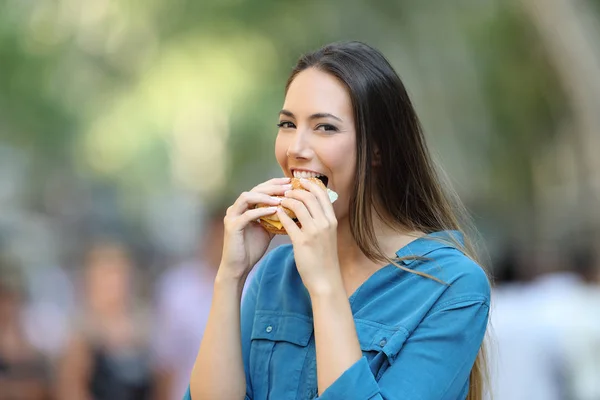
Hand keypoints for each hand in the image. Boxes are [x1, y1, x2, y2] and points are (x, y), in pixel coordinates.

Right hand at [219, 177, 291, 279]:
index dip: (275, 183)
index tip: (290, 182)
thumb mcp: (267, 229)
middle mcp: (236, 208)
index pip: (260, 188)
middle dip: (272, 187)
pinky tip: (274, 211)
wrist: (239, 266)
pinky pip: (247, 214)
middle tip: (288, 187)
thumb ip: (276, 218)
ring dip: (265, 196)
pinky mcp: (232, 226)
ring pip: (247, 197)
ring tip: (280, 199)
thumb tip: (294, 209)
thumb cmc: (252, 248)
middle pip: (254, 189)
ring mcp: (232, 216)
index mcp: (245, 206)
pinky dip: (261, 211)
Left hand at [277, 178, 340, 292]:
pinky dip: (281, 214)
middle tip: (285, 191)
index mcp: (332, 220)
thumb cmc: (325, 258)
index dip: (310, 184)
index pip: (322, 194)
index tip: (299, 183)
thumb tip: (311, 207)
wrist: (325, 280)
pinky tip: (276, 213)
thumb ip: (321, 221)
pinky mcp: (302, 242)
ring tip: (279, 201)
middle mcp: (325, 223)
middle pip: (309, 196)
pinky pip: (289, 222)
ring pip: (298, 205)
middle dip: (295, 190)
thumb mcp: (328, 236)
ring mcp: (314, 232)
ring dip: (286, 200)